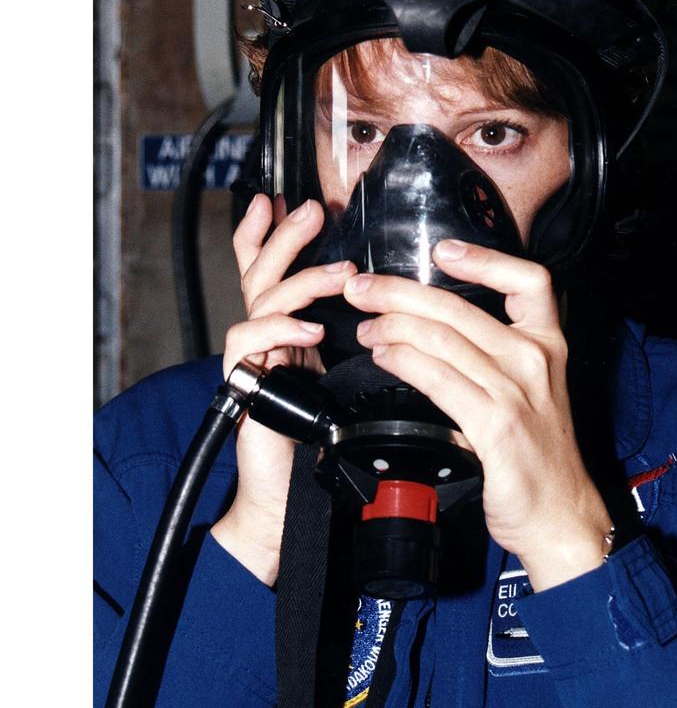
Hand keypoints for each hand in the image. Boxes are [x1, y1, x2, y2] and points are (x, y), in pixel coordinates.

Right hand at [210, 195, 356, 584]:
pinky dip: (279, 328)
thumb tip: (401, 313)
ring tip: (339, 275)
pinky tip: (309, 329)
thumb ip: (360, 348)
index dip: (279, 237)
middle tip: (309, 210)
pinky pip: (248, 344)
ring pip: (260, 298)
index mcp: (294, 334)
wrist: (290, 505)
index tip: (294, 202)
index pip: (280, 274)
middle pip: (263, 272)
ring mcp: (254, 361)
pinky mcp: (244, 386)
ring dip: (301, 280)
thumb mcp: (350, 385)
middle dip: (285, 237)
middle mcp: (270, 340)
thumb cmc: (325, 449)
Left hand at [345, 238, 612, 591]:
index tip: (443, 249)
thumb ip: (495, 360)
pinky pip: (439, 380)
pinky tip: (384, 358)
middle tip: (363, 288)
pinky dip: (404, 362)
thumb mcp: (533, 393)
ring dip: (392, 327)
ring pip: (443, 340)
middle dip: (401, 292)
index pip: (529, 281)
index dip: (484, 258)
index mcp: (548, 346)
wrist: (562, 516)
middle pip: (461, 308)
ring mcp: (517, 393)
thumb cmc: (540, 458)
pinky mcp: (497, 426)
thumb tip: (432, 332)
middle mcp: (535, 361)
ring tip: (365, 327)